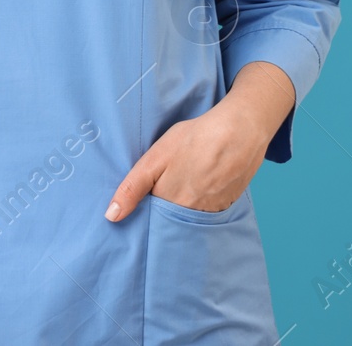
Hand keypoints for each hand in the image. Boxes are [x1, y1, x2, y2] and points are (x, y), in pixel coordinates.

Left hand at [104, 62, 293, 221]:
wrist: (240, 131)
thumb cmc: (195, 139)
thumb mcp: (155, 158)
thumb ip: (132, 188)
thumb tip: (111, 217)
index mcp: (169, 204)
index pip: (150, 218)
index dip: (146, 208)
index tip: (143, 200)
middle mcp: (190, 214)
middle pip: (170, 219)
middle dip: (165, 208)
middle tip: (169, 182)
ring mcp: (211, 212)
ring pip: (189, 216)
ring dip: (185, 205)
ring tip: (188, 179)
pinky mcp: (227, 205)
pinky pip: (208, 211)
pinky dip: (203, 200)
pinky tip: (205, 181)